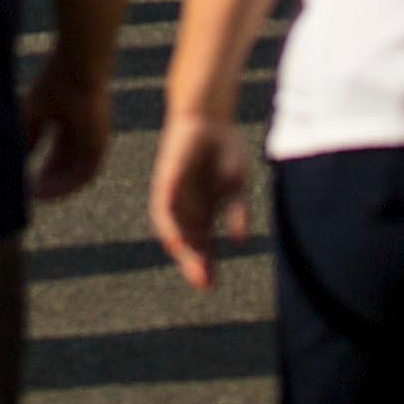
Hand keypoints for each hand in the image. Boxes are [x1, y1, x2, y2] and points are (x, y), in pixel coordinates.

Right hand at [20, 59, 113, 206]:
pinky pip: (85, 175)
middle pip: (68, 167)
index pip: (59, 155)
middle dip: (49, 182)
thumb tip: (20, 159)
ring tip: (35, 196)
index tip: (27, 181)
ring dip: (57, 188)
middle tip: (29, 194)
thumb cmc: (54, 82)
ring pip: (77, 174)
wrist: (76, 68)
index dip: (44, 169)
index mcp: (73, 124)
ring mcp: (95, 141)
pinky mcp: (100, 145)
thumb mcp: (33, 113)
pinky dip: (66, 185)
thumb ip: (27, 136)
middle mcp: (86, 135)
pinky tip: (47, 189)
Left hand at [149, 108, 253, 284]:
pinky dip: (170, 227)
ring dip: (185, 251)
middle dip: (195, 265)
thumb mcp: (235, 186)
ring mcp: (176, 196)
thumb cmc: (225, 149)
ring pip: (176, 231)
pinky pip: (164, 210)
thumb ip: (237, 212)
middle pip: (189, 243)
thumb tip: (240, 242)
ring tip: (195, 271)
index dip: (206, 265)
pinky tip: (178, 242)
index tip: (211, 286)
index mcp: (204, 211)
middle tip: (205, 286)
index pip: (202, 245)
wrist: (209, 116)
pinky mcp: (166, 182)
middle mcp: (187, 207)